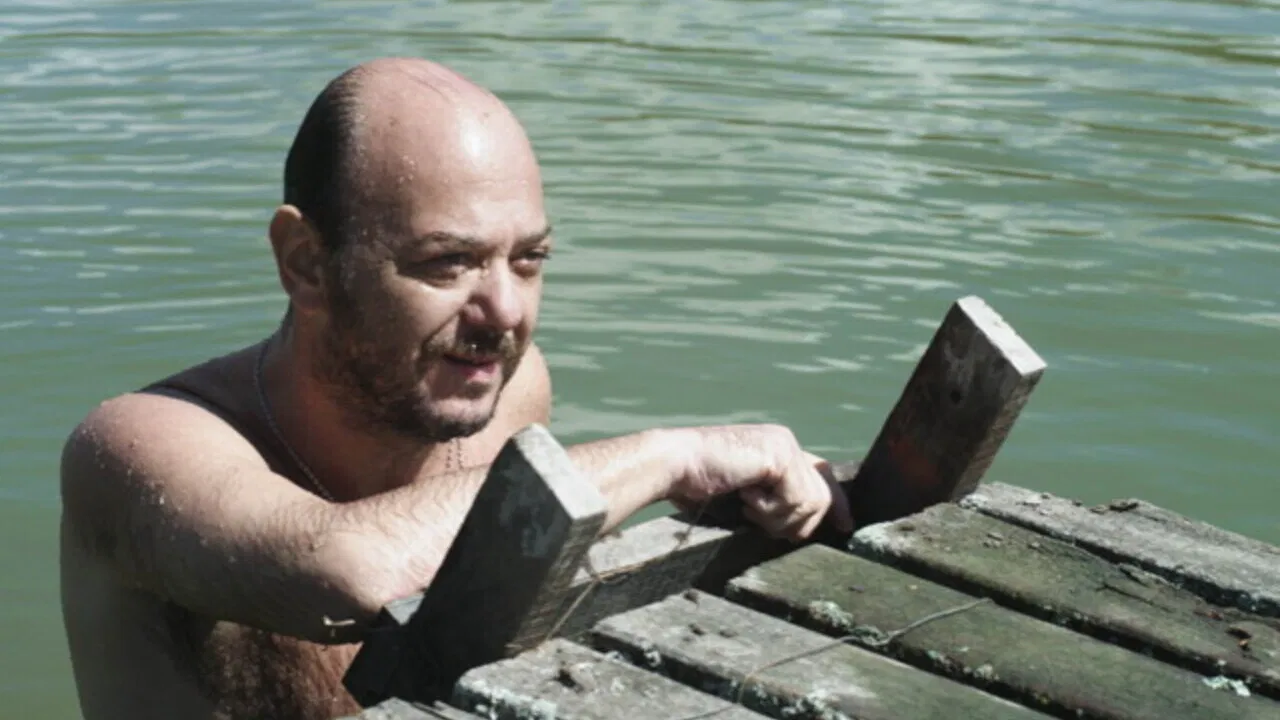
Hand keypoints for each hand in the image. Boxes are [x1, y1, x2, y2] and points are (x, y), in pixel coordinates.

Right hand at [667, 425, 853, 540]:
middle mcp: (786, 442)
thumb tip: (804, 528)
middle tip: (758, 520)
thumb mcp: (744, 496)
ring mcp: (784, 446)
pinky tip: (744, 497)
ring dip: (777, 519)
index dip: (838, 503)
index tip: (847, 527)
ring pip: (811, 503)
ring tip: (747, 508)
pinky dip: (768, 511)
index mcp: (778, 448)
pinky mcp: (779, 456)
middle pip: (822, 496)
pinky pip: (795, 501)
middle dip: (797, 522)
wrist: (675, 464)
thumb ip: (774, 502)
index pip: (823, 474)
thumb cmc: (697, 484)